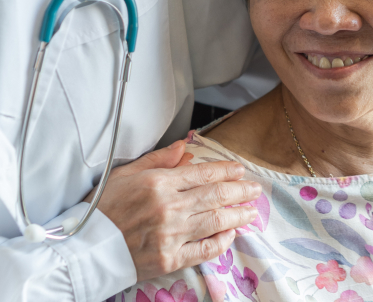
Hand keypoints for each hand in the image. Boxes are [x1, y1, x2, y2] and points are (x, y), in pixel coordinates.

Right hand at [84, 140, 260, 280]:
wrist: (84, 247)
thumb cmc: (103, 207)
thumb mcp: (127, 173)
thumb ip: (159, 159)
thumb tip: (185, 146)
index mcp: (159, 183)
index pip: (202, 173)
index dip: (226, 170)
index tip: (240, 170)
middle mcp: (169, 207)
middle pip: (215, 195)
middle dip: (239, 190)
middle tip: (255, 189)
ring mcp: (171, 235)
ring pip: (215, 221)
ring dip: (238, 214)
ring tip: (251, 211)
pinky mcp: (169, 259)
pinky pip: (203, 250)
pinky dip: (220, 242)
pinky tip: (231, 235)